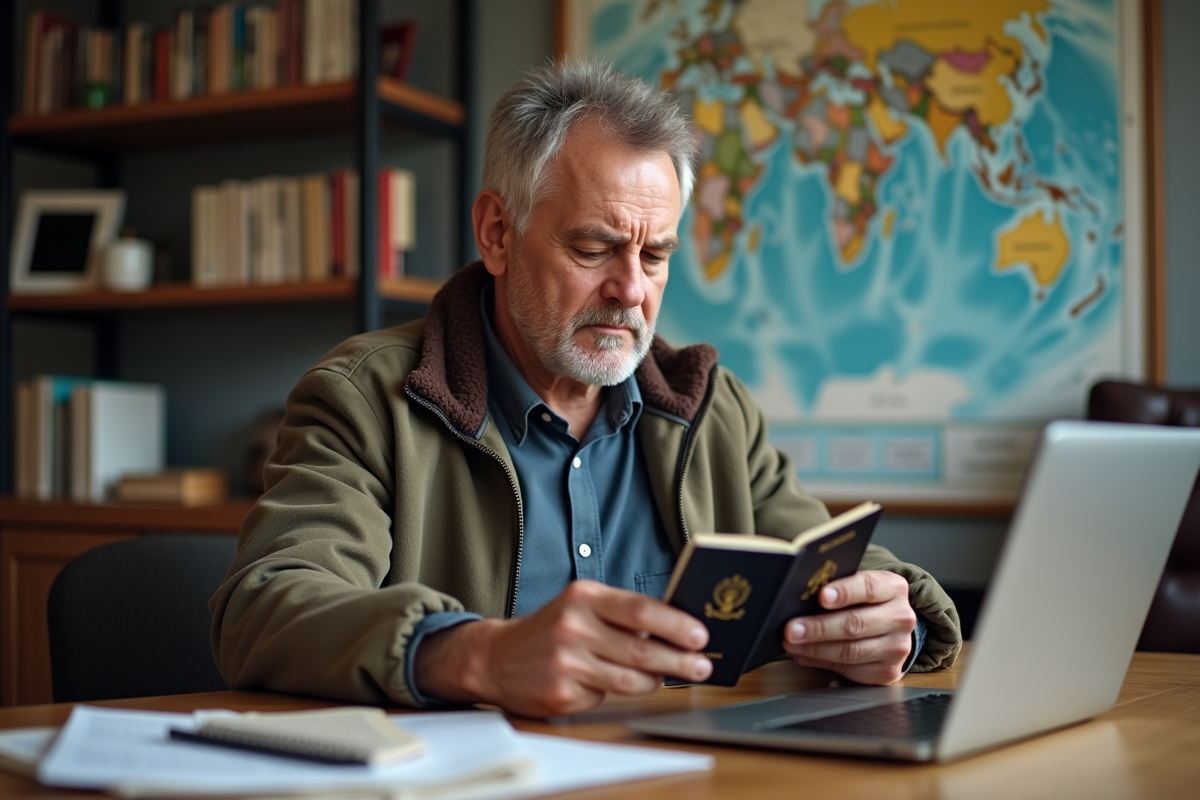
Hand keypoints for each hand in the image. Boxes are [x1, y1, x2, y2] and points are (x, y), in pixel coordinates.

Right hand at [413, 580, 711, 717]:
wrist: (496, 657)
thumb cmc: (551, 629)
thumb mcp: (581, 606)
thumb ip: (621, 614)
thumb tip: (676, 627)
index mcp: (583, 598)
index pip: (641, 611)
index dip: (676, 624)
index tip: (700, 636)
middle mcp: (574, 628)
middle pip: (642, 650)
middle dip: (680, 661)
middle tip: (701, 666)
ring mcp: (567, 663)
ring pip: (630, 680)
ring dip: (655, 681)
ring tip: (666, 677)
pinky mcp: (562, 693)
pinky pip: (606, 697)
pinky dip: (614, 692)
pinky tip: (608, 682)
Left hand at [782, 570, 916, 684]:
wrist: (893, 628)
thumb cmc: (866, 603)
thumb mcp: (859, 588)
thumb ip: (837, 590)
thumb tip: (799, 600)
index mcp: (893, 588)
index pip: (869, 587)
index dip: (844, 592)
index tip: (821, 596)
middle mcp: (900, 618)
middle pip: (855, 623)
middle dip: (819, 627)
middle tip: (792, 629)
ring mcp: (897, 647)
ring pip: (850, 650)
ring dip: (815, 648)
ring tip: (791, 644)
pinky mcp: (887, 671)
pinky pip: (849, 669)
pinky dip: (821, 662)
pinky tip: (804, 656)